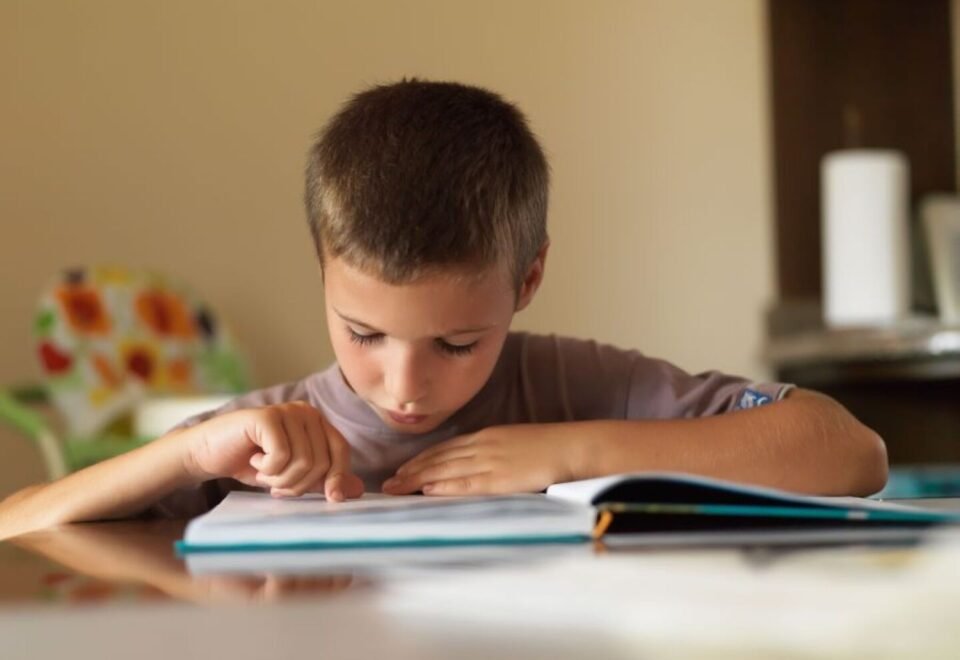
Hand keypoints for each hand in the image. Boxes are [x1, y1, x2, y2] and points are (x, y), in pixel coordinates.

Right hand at [185, 402, 363, 501]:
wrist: (207, 454)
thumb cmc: (252, 464)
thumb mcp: (293, 477)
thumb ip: (324, 480)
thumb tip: (358, 491)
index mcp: (317, 422)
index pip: (340, 451)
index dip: (337, 478)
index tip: (330, 499)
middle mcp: (306, 411)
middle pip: (322, 461)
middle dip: (299, 484)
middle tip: (276, 484)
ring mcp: (287, 411)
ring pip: (303, 461)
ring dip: (281, 479)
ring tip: (265, 472)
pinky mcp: (267, 417)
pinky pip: (282, 456)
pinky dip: (267, 470)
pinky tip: (253, 461)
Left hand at [381, 424, 579, 495]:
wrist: (572, 446)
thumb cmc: (551, 446)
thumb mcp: (517, 441)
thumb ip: (496, 451)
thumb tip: (481, 464)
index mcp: (488, 436)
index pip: (446, 448)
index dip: (422, 459)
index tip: (403, 468)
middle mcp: (483, 446)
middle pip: (439, 459)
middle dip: (411, 471)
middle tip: (388, 483)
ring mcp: (490, 462)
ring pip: (445, 471)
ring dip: (418, 480)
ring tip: (397, 489)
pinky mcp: (500, 479)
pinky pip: (466, 484)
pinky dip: (444, 487)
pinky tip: (427, 491)